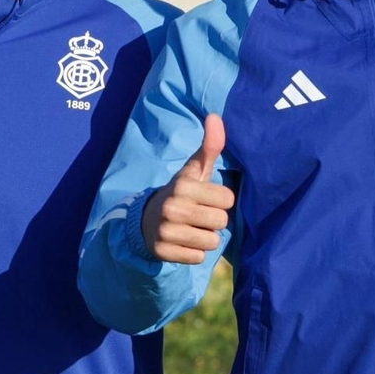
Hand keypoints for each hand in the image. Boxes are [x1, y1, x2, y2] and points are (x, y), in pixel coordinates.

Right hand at [141, 114, 234, 264]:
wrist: (147, 220)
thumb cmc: (182, 193)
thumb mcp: (194, 171)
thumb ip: (209, 146)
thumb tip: (215, 115)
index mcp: (183, 185)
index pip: (228, 199)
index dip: (221, 201)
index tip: (207, 199)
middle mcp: (173, 207)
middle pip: (221, 222)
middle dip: (215, 221)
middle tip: (199, 216)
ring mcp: (165, 231)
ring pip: (211, 242)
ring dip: (206, 238)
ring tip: (192, 229)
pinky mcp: (162, 252)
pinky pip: (197, 258)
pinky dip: (194, 253)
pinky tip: (183, 242)